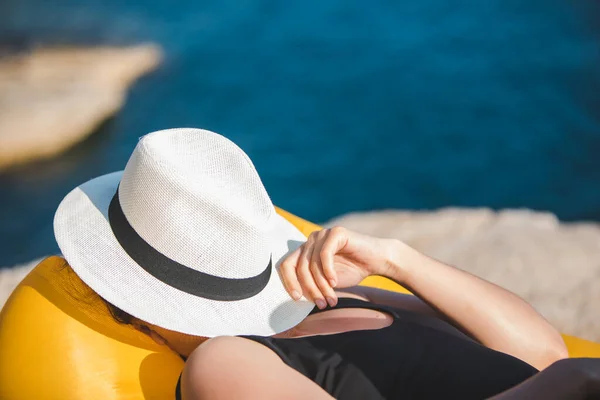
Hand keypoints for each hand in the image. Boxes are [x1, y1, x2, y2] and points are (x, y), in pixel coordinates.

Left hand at [279, 227, 397, 308]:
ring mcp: (323, 234)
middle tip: (321, 304)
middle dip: (310, 289)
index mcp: (306, 250)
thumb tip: (297, 297)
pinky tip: (335, 283)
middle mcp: (311, 240)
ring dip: (321, 285)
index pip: (287, 264)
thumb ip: (312, 283)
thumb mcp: (327, 281)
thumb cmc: (353, 270)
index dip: (289, 282)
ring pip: (312, 264)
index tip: (296, 298)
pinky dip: (328, 272)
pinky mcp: (336, 233)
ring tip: (331, 299)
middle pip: (300, 267)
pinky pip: (324, 255)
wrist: (378, 260)